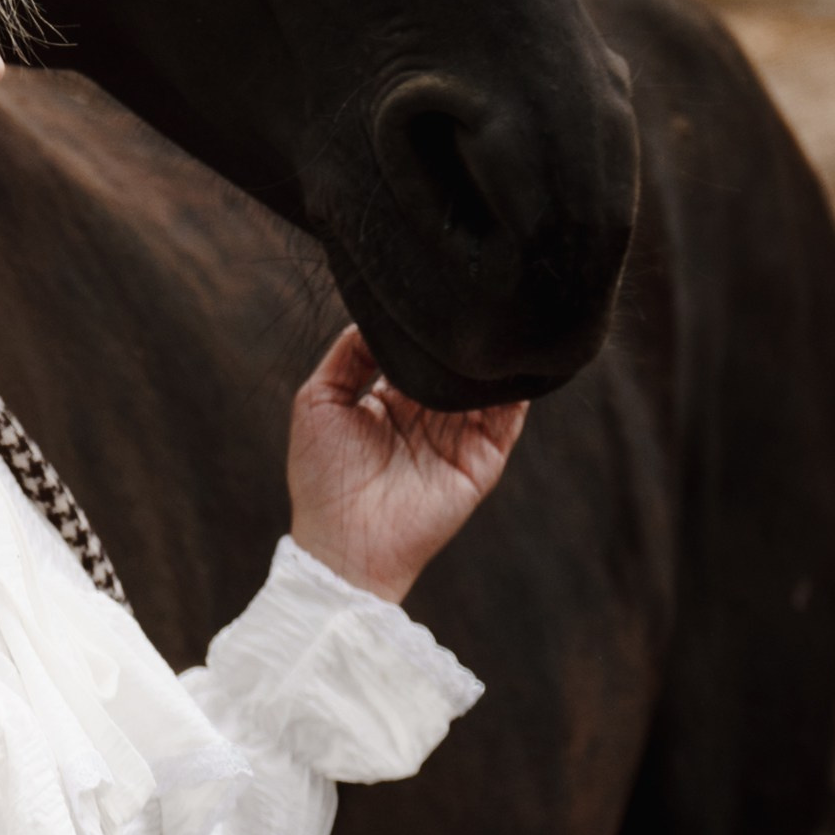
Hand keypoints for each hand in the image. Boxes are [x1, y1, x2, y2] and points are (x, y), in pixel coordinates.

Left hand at [286, 324, 526, 603]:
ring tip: (493, 323)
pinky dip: (516, 390)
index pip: (417, 356)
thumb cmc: (321, 477)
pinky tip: (512, 362)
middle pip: (453, 367)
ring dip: (489, 359)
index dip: (423, 331)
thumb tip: (373, 316)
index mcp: (389, 401)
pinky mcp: (481, 461)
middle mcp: (428, 416)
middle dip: (461, 340)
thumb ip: (346, 355)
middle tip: (469, 300)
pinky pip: (508, 417)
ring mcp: (458, 438)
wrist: (344, 542)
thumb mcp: (317, 400)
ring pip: (484, 386)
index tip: (432, 293)